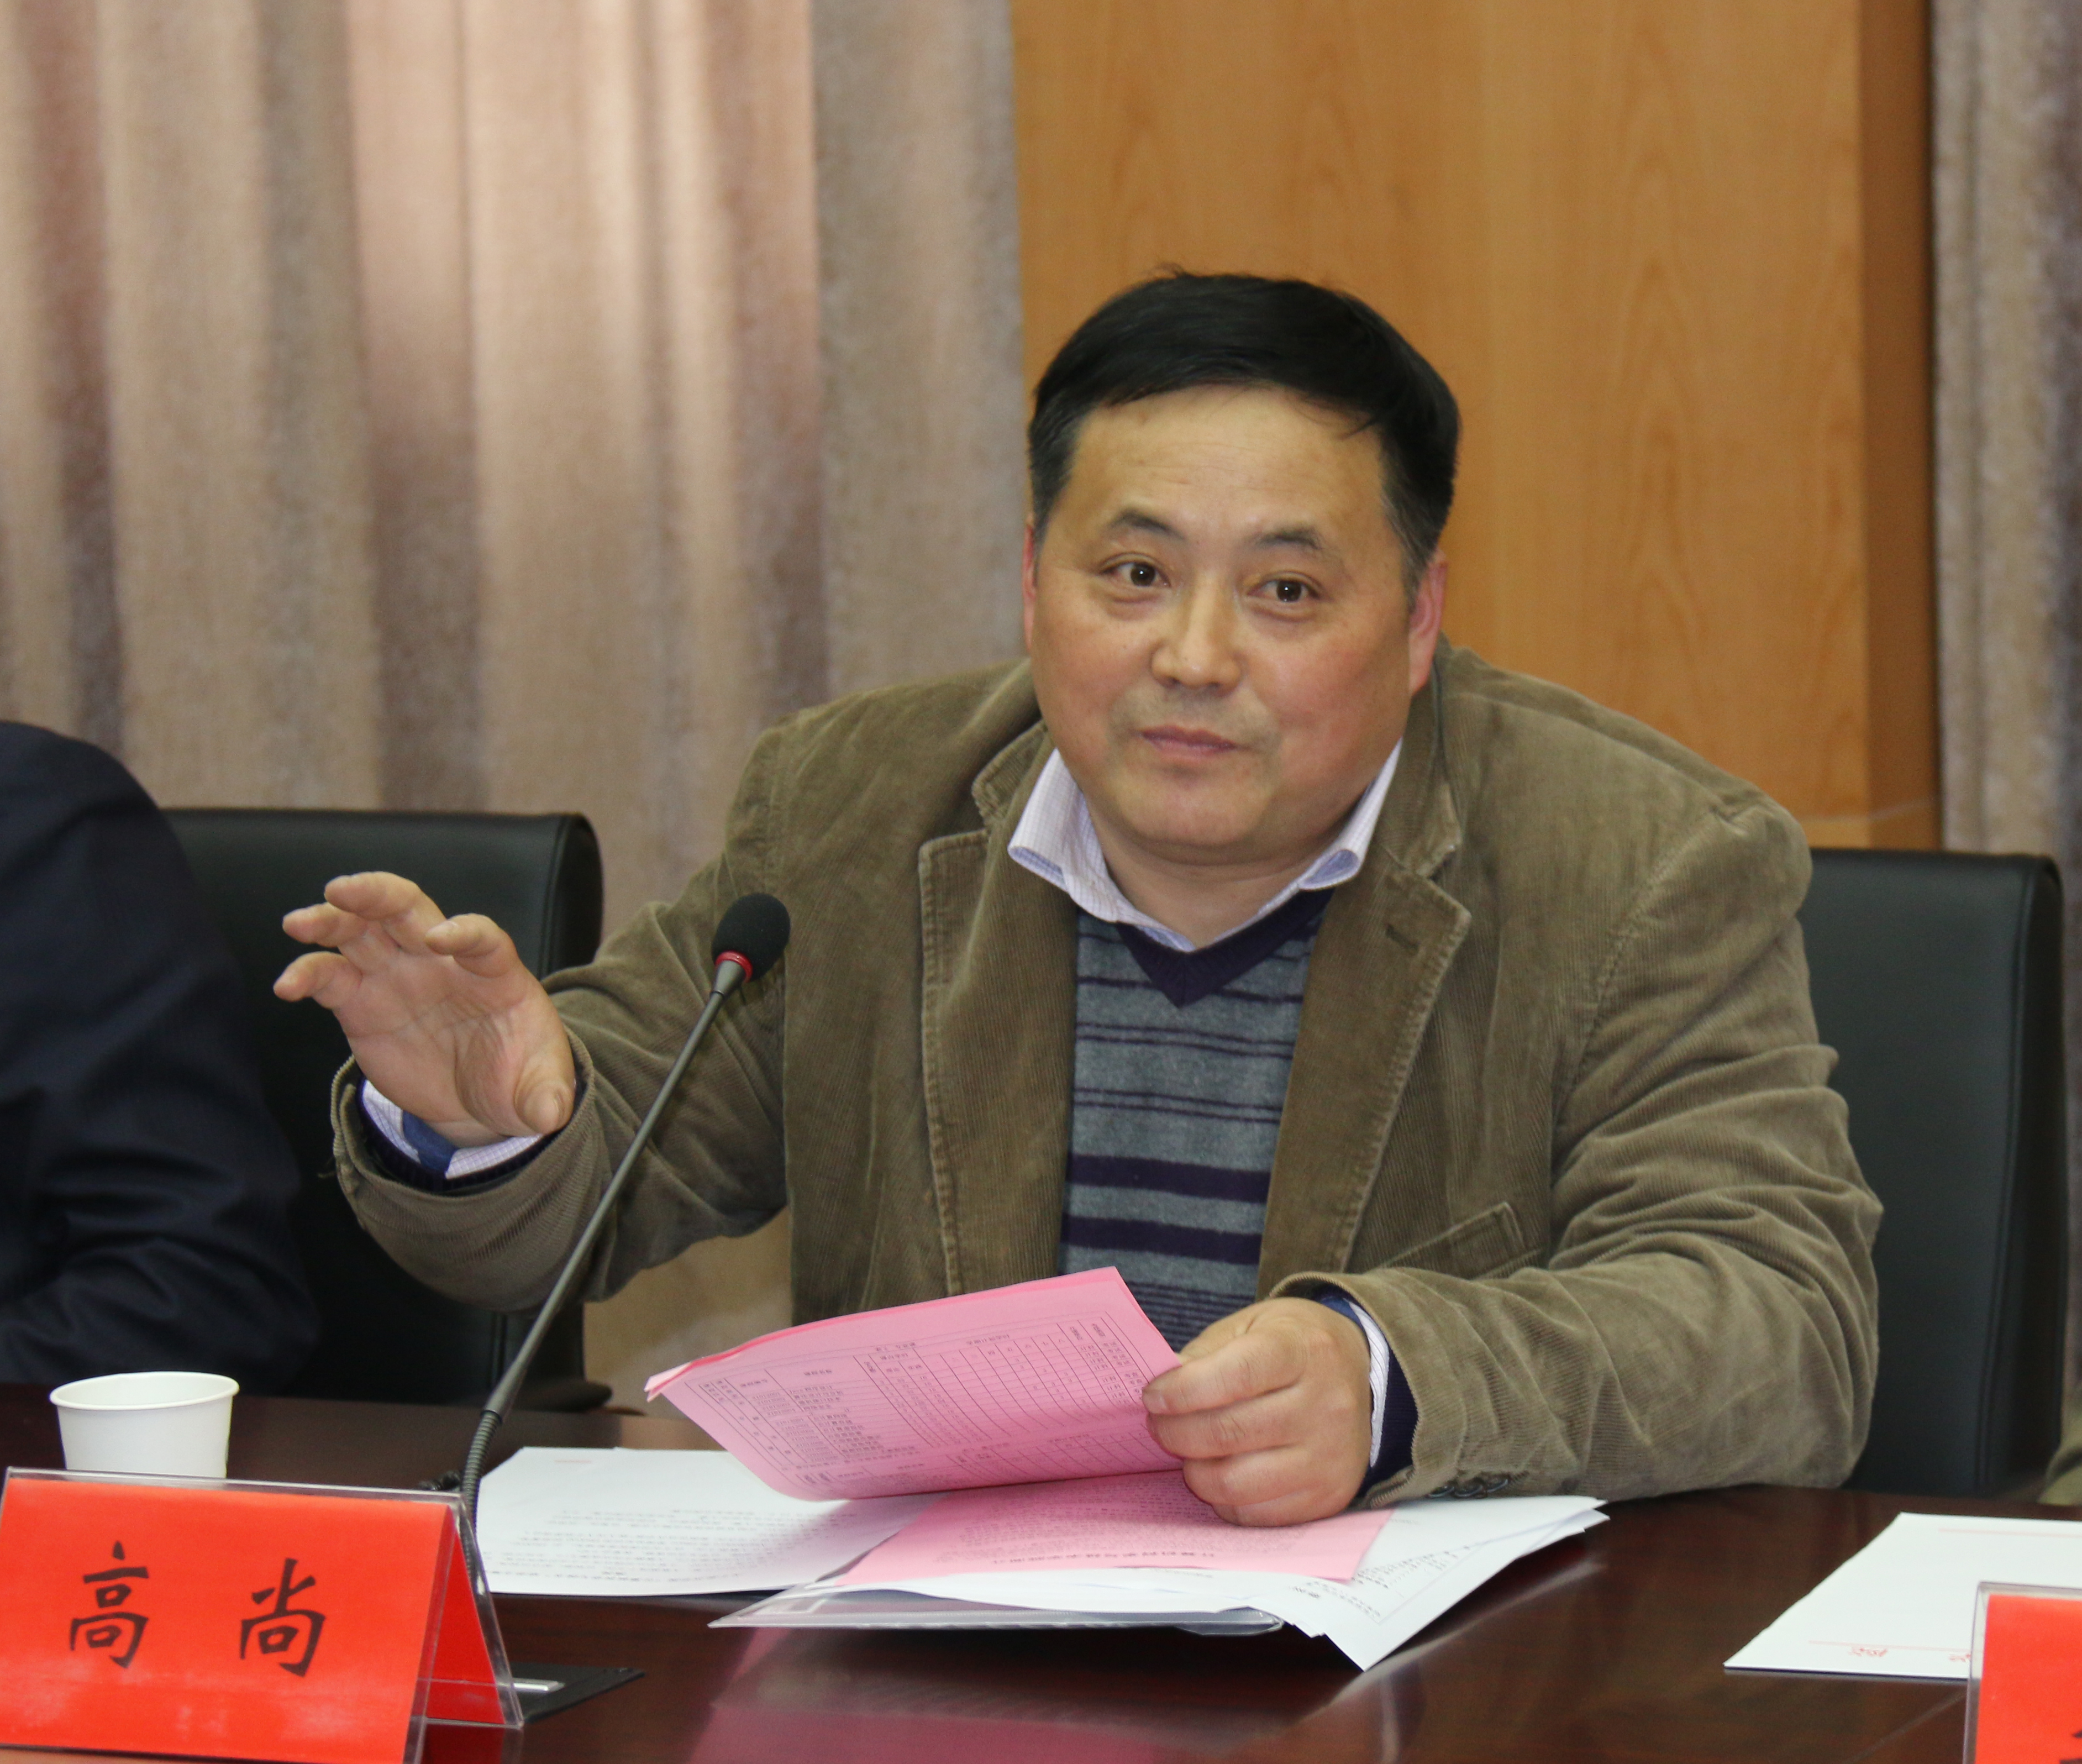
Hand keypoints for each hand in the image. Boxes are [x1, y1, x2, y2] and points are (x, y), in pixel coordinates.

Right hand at [274, 871, 574, 1145]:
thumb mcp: (540, 1092)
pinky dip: (307, 974)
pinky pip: (331, 978)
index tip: (443, 939)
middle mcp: (441, 962)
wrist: (479, 1100)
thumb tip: (551, 1113)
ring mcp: (398, 977)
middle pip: (408, 909)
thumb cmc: (517, 1079)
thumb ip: (547, 1097)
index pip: (482, 938)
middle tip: (343, 888)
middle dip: (377, 893)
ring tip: (297, 923)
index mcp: (494, 973)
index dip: (465, 932)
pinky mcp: (362, 1003)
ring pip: (361, 930)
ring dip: (329, 920)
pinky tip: (286, 985)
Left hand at [1142, 1297, 1371, 1525]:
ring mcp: (1330, 1457)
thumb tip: (1161, 1395)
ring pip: (1237, 1482)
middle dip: (1176, 1433)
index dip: (1183, 1391)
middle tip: (1157, 1425)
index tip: (1153, 1396)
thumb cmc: (1291, 1346)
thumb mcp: (1251, 1327)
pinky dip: (1223, 1500)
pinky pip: (1255, 1514)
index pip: (1236, 1376)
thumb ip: (1206, 1356)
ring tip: (1186, 1452)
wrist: (1359, 1371)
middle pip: (1230, 1432)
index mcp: (1303, 1350)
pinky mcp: (1328, 1497)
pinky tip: (1218, 1473)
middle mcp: (1326, 1405)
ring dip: (1195, 1471)